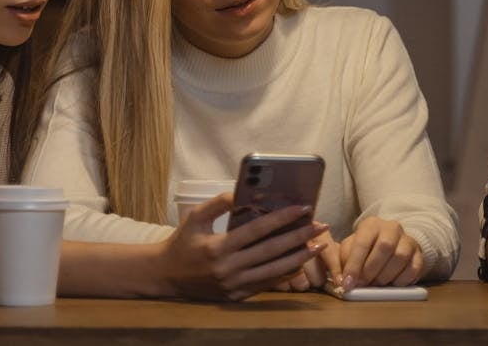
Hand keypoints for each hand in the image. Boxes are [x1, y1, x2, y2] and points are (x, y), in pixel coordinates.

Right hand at [161, 193, 327, 300]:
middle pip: (271, 251)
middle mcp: (228, 268)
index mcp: (218, 247)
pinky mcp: (236, 296)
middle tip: (321, 225)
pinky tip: (300, 263)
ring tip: (319, 245)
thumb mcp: (195, 217)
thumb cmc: (182, 242)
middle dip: (299, 237)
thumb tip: (241, 191)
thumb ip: (218, 203)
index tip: (303, 207)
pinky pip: (266, 284)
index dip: (282, 218)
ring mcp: (233, 285)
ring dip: (299, 258)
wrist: (166, 276)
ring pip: (273, 271)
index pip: (257, 230)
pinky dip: (285, 274)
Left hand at [335, 217, 423, 290]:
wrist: (390, 244)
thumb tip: (342, 281)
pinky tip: (392, 284)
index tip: (348, 283)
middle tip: (363, 285)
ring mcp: (407, 240)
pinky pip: (414, 267)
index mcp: (371, 224)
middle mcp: (391, 228)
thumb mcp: (350, 250)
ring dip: (386, 276)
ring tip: (376, 284)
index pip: (362, 242)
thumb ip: (344, 262)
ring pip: (400, 256)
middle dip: (371, 270)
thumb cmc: (365, 249)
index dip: (354, 265)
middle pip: (385, 246)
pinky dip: (402, 280)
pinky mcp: (419, 254)